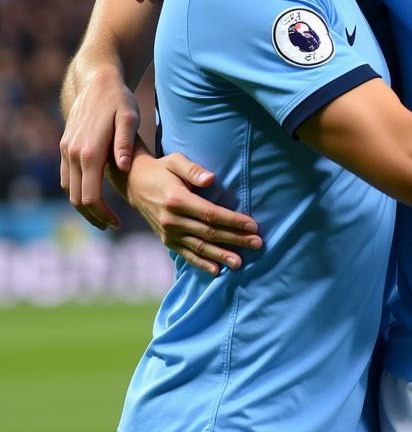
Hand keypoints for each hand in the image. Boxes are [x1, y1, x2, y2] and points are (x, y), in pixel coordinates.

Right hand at [59, 70, 140, 230]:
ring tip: (103, 215)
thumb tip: (123, 167)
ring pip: (69, 189)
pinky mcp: (65, 147)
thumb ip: (125, 143)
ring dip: (83, 206)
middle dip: (93, 216)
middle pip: (76, 199)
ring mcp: (66, 151)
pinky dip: (77, 191)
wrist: (96, 82)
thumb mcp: (130, 117)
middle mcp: (72, 154)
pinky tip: (93, 195)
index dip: (103, 214)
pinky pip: (67, 177)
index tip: (118, 223)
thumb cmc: (119, 100)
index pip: (90, 196)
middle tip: (112, 225)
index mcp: (89, 152)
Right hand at [126, 153, 262, 275]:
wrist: (134, 184)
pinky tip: (217, 270)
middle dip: (235, 239)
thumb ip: (193, 170)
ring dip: (221, 255)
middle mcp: (172, 220)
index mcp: (177, 200)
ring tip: (240, 262)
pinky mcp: (166, 240)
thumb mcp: (176, 161)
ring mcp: (168, 233)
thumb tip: (211, 179)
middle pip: (209, 233)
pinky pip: (186, 254)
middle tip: (257, 244)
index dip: (233, 221)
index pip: (211, 214)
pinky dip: (202, 263)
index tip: (253, 226)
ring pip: (199, 247)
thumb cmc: (162, 169)